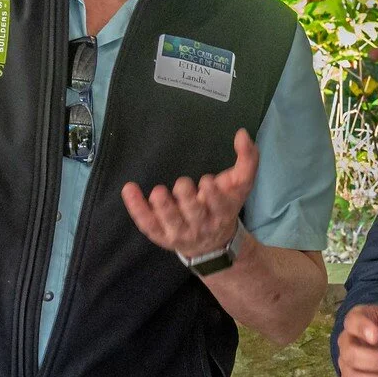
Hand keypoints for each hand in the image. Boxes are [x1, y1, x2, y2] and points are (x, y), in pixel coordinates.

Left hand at [123, 129, 255, 258]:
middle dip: (188, 200)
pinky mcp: (160, 234)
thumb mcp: (240, 185)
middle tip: (182, 184)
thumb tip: (242, 133)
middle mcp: (201, 225)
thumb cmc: (224, 205)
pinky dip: (137, 208)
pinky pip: (146, 223)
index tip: (207, 181)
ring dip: (163, 208)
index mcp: (222, 213)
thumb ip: (248, 159)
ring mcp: (179, 232)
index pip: (219, 206)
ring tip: (158, 192)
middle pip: (194, 214)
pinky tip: (129, 190)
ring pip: (170, 222)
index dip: (213, 195)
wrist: (212, 243)